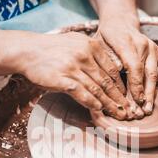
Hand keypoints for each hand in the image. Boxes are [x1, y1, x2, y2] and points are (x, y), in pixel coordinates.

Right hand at [17, 32, 133, 119]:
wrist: (28, 51)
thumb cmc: (52, 49)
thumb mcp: (76, 43)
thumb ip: (92, 53)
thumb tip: (108, 69)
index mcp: (91, 46)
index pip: (112, 70)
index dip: (121, 86)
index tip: (127, 98)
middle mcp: (84, 56)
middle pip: (107, 81)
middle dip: (119, 98)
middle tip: (128, 111)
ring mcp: (73, 67)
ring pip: (97, 89)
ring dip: (109, 104)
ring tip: (118, 115)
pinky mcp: (63, 79)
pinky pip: (82, 93)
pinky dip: (92, 103)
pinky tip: (99, 110)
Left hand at [97, 19, 157, 114]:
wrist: (117, 23)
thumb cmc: (105, 38)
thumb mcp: (98, 46)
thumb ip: (107, 60)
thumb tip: (116, 75)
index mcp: (126, 42)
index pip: (133, 67)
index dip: (134, 86)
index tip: (133, 103)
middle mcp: (141, 45)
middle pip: (144, 74)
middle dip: (142, 95)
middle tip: (140, 113)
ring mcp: (151, 49)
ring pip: (153, 74)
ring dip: (152, 93)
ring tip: (149, 109)